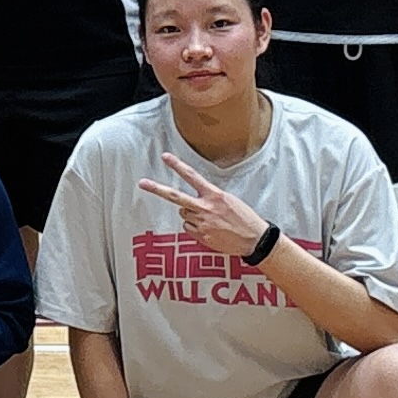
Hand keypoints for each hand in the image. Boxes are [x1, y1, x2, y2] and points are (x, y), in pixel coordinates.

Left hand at [137, 151, 270, 262]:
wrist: (255, 240)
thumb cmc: (244, 218)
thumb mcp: (229, 201)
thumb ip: (210, 198)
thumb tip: (195, 200)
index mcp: (215, 195)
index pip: (192, 176)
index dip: (178, 166)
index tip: (165, 157)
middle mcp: (205, 207)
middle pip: (175, 196)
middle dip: (157, 189)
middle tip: (142, 183)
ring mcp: (202, 222)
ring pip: (183, 214)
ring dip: (191, 214)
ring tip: (210, 219)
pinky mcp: (201, 236)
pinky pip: (188, 228)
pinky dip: (195, 227)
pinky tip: (209, 229)